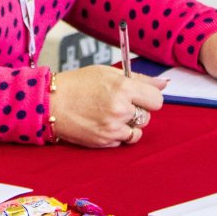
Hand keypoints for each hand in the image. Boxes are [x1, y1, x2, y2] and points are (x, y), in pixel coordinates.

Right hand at [49, 65, 166, 147]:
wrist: (52, 102)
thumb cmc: (79, 83)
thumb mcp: (109, 73)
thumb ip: (139, 79)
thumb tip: (164, 84)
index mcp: (123, 88)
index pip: (157, 100)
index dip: (150, 97)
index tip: (142, 96)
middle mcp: (120, 110)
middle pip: (147, 116)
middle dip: (138, 110)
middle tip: (119, 102)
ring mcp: (113, 128)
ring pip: (137, 131)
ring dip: (129, 124)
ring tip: (111, 114)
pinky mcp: (105, 142)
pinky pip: (123, 141)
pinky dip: (118, 134)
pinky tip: (103, 123)